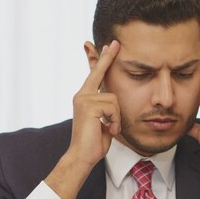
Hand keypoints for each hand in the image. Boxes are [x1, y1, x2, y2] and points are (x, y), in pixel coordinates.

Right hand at [69, 39, 121, 167]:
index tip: (106, 47)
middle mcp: (82, 95)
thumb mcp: (104, 121)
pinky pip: (113, 107)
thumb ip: (107, 109)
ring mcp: (83, 98)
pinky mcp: (88, 105)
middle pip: (99, 72)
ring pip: (113, 98)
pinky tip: (108, 129)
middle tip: (115, 43)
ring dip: (117, 116)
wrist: (83, 155)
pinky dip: (115, 120)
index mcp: (85, 97)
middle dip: (107, 58)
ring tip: (109, 127)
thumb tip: (112, 103)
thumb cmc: (94, 142)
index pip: (94, 75)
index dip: (99, 60)